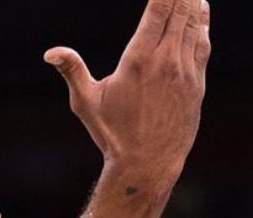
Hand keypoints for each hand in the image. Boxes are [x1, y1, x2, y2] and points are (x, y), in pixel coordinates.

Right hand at [44, 0, 209, 186]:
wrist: (147, 165)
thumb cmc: (112, 135)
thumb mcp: (86, 103)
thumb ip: (72, 71)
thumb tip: (50, 53)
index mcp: (138, 60)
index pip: (158, 10)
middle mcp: (165, 62)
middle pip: (179, 12)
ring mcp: (184, 73)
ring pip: (193, 27)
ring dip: (192, 4)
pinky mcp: (196, 86)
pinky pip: (202, 47)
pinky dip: (202, 26)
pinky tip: (200, 12)